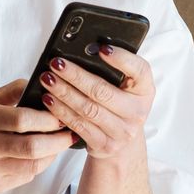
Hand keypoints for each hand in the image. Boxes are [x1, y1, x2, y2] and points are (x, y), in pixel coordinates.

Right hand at [0, 79, 76, 193]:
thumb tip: (39, 82)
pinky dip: (37, 166)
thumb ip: (11, 91)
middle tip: (70, 134)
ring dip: (51, 155)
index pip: (23, 120)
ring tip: (58, 145)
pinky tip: (40, 157)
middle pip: (31, 147)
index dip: (48, 120)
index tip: (62, 117)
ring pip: (31, 166)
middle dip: (58, 141)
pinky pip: (24, 177)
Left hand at [39, 46, 153, 160]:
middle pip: (103, 91)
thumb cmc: (119, 106)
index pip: (140, 70)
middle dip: (76, 75)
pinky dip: (61, 111)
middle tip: (57, 63)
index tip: (102, 48)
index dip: (122, 58)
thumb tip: (84, 50)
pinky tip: (49, 100)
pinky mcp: (105, 145)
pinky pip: (79, 125)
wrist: (123, 144)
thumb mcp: (125, 88)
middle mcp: (137, 111)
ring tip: (47, 79)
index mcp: (145, 90)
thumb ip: (112, 71)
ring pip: (88, 109)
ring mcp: (122, 131)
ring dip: (64, 92)